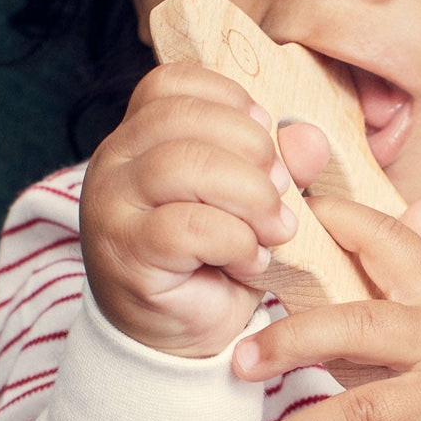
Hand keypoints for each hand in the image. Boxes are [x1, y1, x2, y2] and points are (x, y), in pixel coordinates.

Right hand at [79, 64, 329, 356]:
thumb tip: (309, 138)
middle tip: (281, 193)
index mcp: (140, 134)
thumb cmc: (215, 257)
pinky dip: (235, 241)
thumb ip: (281, 162)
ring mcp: (112, 207)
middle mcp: (114, 161)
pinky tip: (250, 261)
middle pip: (184, 118)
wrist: (181, 336)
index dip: (229, 98)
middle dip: (253, 150)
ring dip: (250, 196)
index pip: (172, 83)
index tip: (265, 134)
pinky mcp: (125, 254)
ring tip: (275, 230)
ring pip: (184, 165)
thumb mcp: (256, 200)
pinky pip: (187, 227)